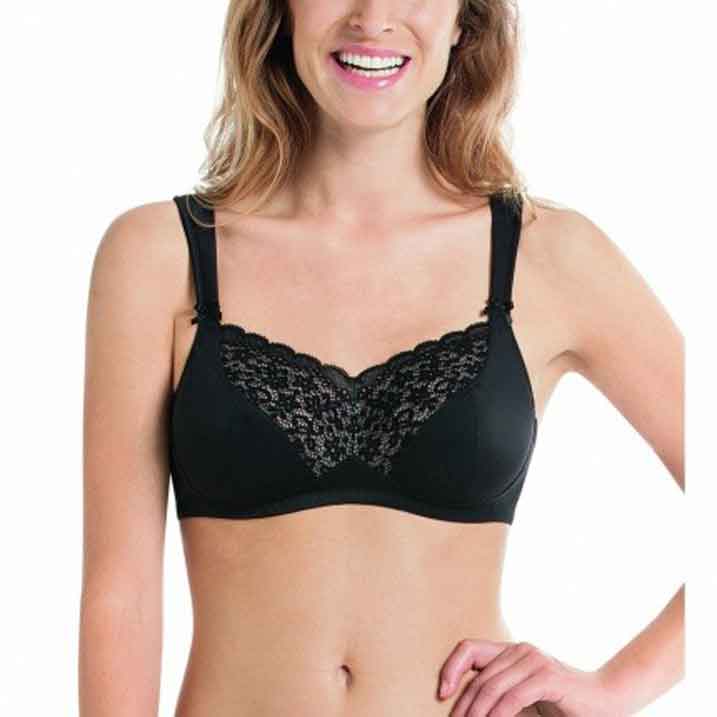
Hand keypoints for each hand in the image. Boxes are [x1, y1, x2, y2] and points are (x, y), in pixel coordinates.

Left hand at [437, 639, 625, 716]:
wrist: (606, 701)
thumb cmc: (561, 703)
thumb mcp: (522, 696)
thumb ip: (499, 694)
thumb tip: (466, 709)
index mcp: (510, 650)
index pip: (468, 649)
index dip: (451, 668)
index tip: (442, 694)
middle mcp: (519, 650)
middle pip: (478, 676)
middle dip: (463, 704)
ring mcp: (534, 660)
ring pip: (492, 687)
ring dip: (477, 712)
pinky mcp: (548, 676)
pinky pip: (513, 697)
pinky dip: (498, 714)